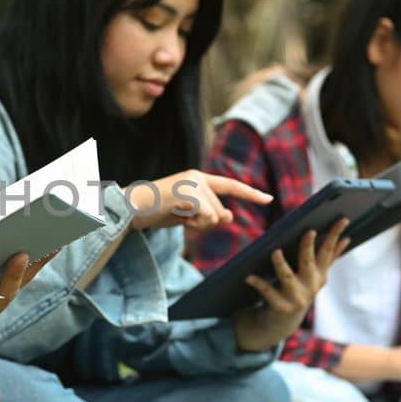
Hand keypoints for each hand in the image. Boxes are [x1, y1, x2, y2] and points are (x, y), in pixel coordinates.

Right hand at [126, 169, 270, 232]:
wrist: (132, 208)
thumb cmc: (156, 211)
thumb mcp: (186, 214)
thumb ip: (208, 214)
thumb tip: (230, 217)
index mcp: (198, 178)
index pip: (230, 185)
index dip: (250, 194)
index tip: (268, 199)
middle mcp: (198, 177)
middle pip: (220, 211)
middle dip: (204, 223)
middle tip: (181, 218)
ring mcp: (194, 184)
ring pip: (214, 216)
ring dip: (198, 225)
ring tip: (176, 215)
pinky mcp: (190, 194)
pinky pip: (207, 218)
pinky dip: (194, 224)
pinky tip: (178, 217)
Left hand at [232, 220, 349, 351]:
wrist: (284, 322)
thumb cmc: (298, 290)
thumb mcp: (316, 275)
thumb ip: (329, 258)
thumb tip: (346, 238)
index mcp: (320, 275)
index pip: (328, 251)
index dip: (335, 235)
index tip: (341, 220)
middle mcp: (311, 285)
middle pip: (309, 262)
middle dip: (309, 247)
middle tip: (309, 231)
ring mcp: (297, 297)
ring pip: (287, 277)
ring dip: (281, 264)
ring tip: (275, 252)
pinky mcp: (281, 306)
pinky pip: (268, 292)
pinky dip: (259, 284)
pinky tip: (249, 277)